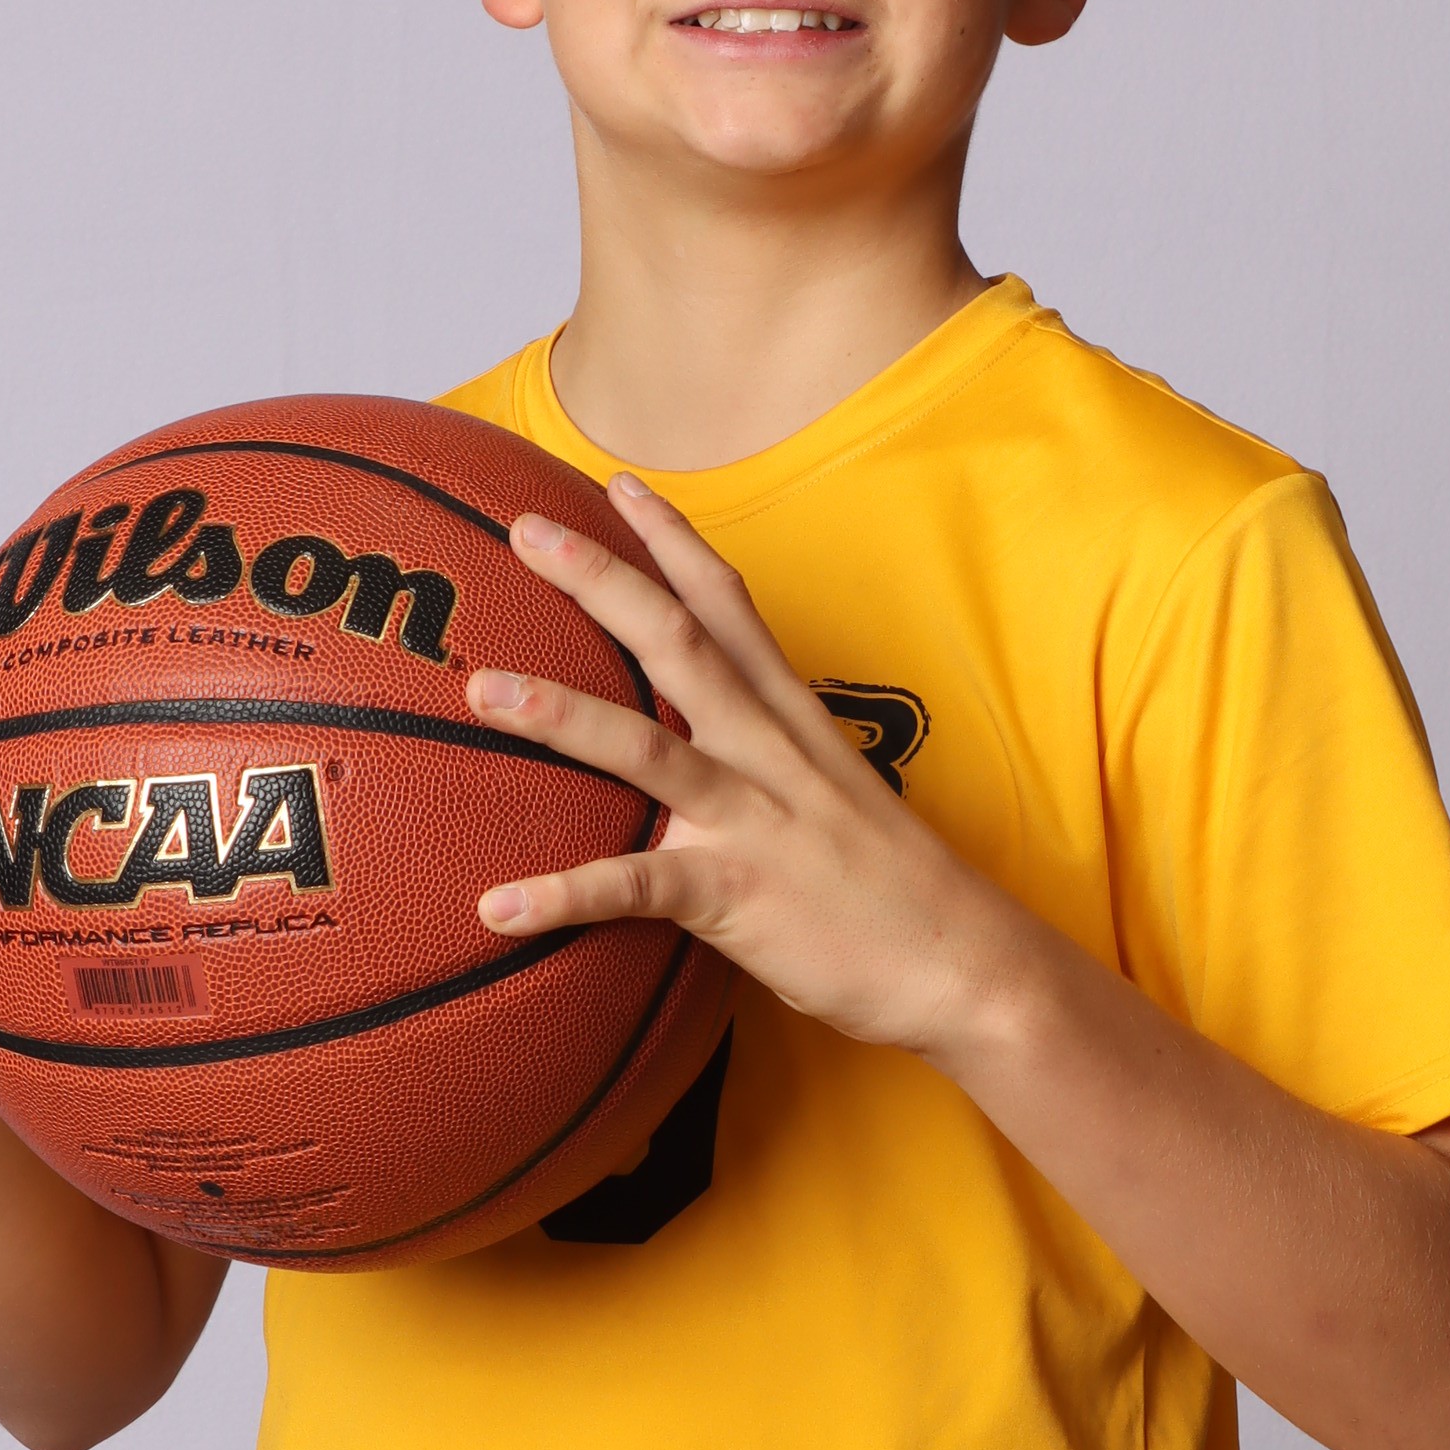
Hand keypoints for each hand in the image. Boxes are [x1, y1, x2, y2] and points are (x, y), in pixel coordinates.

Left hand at [468, 482, 1035, 1060]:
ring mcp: (755, 821)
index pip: (729, 607)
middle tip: (524, 532)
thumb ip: (772, 762)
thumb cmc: (894, 889)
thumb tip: (711, 752)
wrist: (964, 964)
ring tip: (484, 690)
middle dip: (601, 580)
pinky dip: (565, 896)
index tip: (618, 485)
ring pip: (649, 748)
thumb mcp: (836, 796)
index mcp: (792, 723)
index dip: (673, 541)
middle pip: (678, 644)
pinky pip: (639, 888)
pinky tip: (497, 906)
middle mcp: (770, 754)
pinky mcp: (740, 896)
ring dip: (562, 714)